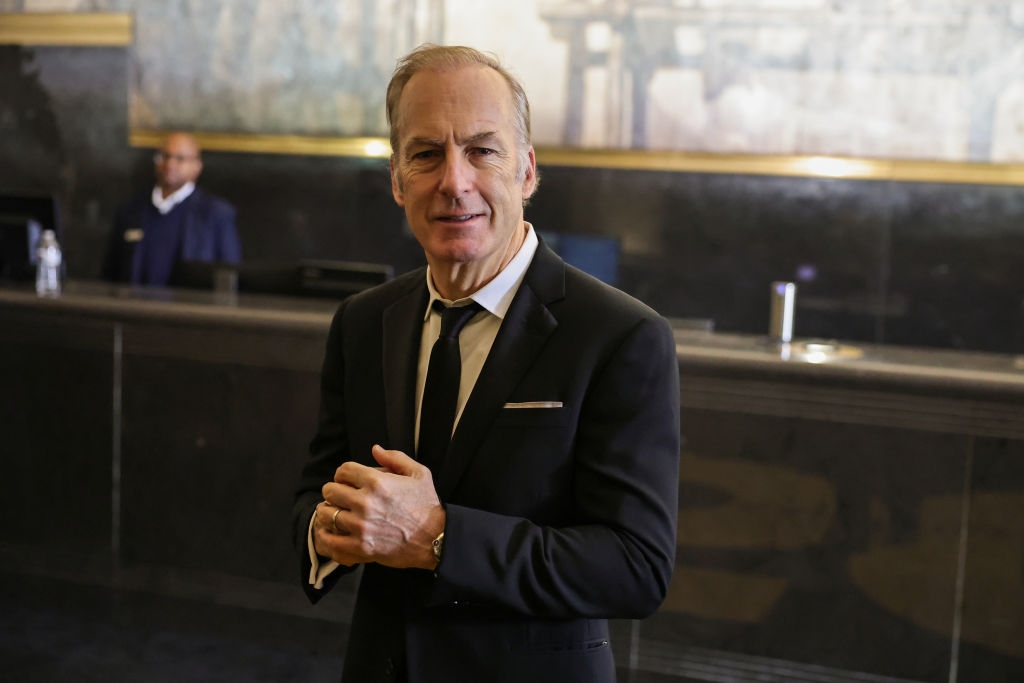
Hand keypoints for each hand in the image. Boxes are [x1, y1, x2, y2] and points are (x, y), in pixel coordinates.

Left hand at [315, 445, 445, 569]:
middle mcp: (365, 502)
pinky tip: (330, 533)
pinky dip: (326, 536)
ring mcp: (361, 525)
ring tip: (335, 514)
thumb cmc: (427, 506)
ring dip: (328, 512)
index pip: (343, 470)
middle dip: (334, 491)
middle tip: (340, 497)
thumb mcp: (419, 474)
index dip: (344, 474)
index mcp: (377, 482)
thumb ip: (395, 458)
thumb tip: (375, 450)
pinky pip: (330, 540)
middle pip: (330, 490)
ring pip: (325, 514)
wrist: (435, 538)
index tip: (347, 481)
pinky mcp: (360, 546)